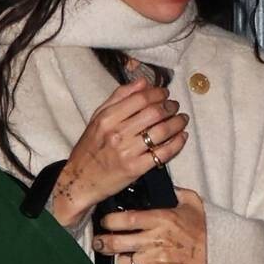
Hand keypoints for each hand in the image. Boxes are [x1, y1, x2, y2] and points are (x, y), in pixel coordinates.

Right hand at [49, 79, 188, 226]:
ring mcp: (128, 152)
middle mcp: (117, 133)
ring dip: (178, 122)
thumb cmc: (89, 148)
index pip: (140, 98)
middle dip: (170, 106)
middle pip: (154, 113)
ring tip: (182, 119)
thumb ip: (119, 97)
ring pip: (162, 131)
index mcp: (107, 118)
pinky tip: (182, 137)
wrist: (81, 181)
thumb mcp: (97, 118)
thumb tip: (143, 82)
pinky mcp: (136, 169)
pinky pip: (163, 153)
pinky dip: (177, 143)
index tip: (165, 93)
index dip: (158, 93)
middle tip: (175, 106)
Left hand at [93, 188, 208, 263]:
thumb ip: (176, 193)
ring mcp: (157, 260)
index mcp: (160, 219)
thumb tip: (165, 187)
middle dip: (102, 243)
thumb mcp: (193, 203)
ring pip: (124, 263)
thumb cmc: (207, 228)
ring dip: (120, 261)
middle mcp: (155, 239)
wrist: (223, 254)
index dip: (109, 221)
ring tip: (121, 258)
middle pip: (116, 242)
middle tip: (99, 243)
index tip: (105, 222)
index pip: (124, 219)